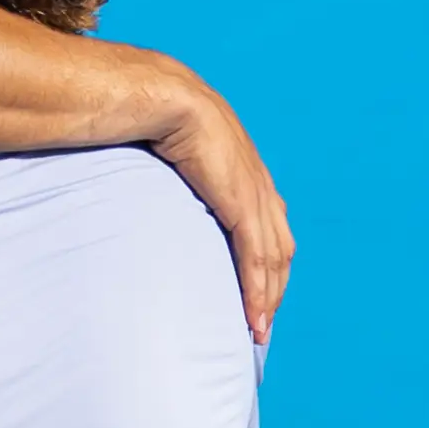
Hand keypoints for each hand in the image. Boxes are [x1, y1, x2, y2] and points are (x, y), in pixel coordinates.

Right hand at [148, 75, 293, 341]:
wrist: (162, 96)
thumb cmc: (153, 116)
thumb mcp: (173, 148)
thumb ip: (175, 168)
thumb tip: (147, 176)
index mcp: (246, 170)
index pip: (269, 227)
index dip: (267, 263)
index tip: (257, 293)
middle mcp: (260, 183)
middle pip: (281, 249)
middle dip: (274, 289)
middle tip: (261, 323)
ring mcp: (255, 194)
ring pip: (274, 260)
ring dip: (268, 299)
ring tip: (257, 331)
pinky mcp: (242, 204)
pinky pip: (256, 258)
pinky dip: (257, 291)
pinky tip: (253, 317)